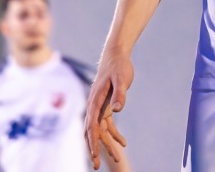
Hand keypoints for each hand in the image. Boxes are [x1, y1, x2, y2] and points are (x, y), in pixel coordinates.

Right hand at [85, 49, 133, 169]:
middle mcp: (95, 106)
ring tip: (117, 158)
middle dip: (94, 149)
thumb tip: (118, 110)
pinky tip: (123, 143)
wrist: (116, 54)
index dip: (92, 141)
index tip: (94, 155)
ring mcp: (100, 107)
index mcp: (95, 101)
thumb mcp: (121, 78)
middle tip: (97, 166)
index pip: (92, 125)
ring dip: (106, 144)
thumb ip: (120, 93)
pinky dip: (114, 134)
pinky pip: (108, 124)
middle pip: (93, 132)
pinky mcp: (107, 105)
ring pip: (100, 130)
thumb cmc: (118, 65)